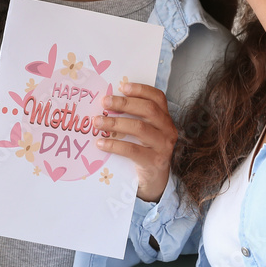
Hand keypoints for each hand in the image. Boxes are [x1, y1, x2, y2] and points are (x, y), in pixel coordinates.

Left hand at [94, 82, 176, 202]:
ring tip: (97, 122)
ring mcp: (163, 146)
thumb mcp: (144, 132)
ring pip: (139, 128)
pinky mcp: (154, 162)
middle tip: (105, 101)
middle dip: (124, 103)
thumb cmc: (145, 150)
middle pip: (148, 109)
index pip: (158, 97)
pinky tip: (101, 143)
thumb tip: (108, 102)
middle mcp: (168, 130)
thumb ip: (134, 117)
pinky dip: (114, 145)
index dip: (141, 89)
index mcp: (165, 118)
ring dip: (115, 123)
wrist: (155, 180)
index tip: (122, 86)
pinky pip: (132, 150)